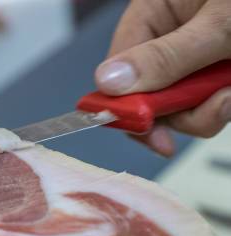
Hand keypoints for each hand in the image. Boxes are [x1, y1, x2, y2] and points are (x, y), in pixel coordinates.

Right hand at [95, 0, 230, 155]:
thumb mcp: (218, 24)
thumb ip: (166, 56)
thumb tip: (107, 82)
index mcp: (154, 14)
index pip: (119, 70)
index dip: (127, 105)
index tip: (148, 130)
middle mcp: (168, 38)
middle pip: (150, 97)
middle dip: (182, 111)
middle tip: (218, 103)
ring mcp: (193, 59)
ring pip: (181, 108)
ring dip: (210, 109)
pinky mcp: (215, 74)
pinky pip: (205, 106)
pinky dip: (223, 104)